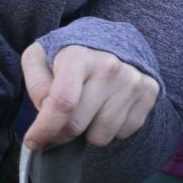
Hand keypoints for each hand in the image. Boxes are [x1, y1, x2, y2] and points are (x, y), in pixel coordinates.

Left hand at [22, 43, 158, 151]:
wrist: (113, 41)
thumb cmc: (71, 54)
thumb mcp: (42, 56)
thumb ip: (35, 81)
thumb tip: (45, 110)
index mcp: (78, 55)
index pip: (62, 103)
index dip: (44, 129)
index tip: (33, 142)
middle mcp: (109, 67)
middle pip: (77, 125)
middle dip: (60, 133)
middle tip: (57, 125)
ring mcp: (132, 81)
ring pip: (100, 136)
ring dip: (87, 132)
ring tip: (86, 110)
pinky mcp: (149, 92)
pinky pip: (122, 133)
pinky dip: (109, 129)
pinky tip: (106, 108)